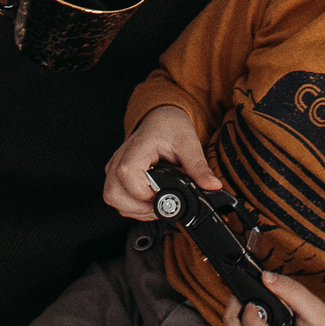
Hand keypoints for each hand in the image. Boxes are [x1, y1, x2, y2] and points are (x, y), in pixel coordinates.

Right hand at [104, 104, 220, 218]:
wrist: (160, 117)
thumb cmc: (170, 126)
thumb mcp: (189, 143)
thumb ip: (199, 167)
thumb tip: (212, 185)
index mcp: (138, 147)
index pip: (128, 175)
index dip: (145, 193)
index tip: (163, 196)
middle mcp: (120, 157)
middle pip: (113, 193)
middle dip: (138, 208)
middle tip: (160, 206)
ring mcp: (115, 166)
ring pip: (112, 197)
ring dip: (133, 209)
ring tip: (155, 204)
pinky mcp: (116, 174)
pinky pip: (116, 195)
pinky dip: (131, 205)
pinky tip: (148, 201)